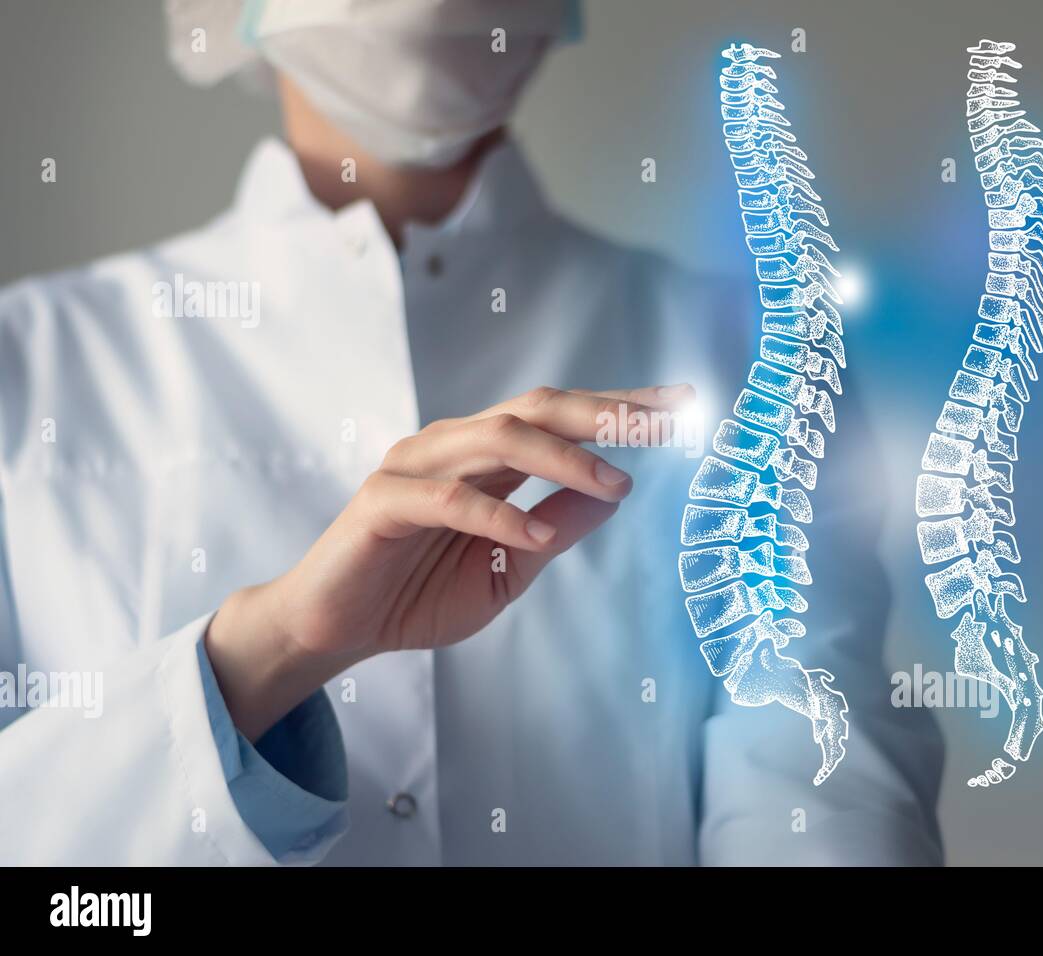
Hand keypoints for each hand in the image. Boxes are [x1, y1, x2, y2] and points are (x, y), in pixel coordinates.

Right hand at [206, 384, 691, 738]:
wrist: (337, 628)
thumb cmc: (417, 593)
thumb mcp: (507, 569)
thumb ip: (555, 530)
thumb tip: (614, 495)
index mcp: (486, 457)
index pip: (561, 417)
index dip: (620, 407)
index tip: (681, 406)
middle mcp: (454, 446)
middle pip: (538, 408)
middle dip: (605, 411)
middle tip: (664, 422)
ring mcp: (415, 466)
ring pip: (498, 438)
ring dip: (564, 460)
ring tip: (616, 485)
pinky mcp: (383, 500)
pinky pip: (448, 498)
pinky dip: (496, 515)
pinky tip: (532, 538)